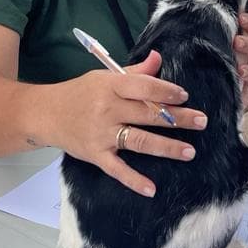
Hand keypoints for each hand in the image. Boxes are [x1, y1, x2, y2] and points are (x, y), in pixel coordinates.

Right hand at [52, 51, 206, 195]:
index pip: (144, 87)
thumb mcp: (104, 77)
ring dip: (167, 147)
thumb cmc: (80, 92)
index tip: (185, 96)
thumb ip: (134, 72)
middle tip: (201, 122)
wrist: (45, 113)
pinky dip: (134, 180)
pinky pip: (117, 170)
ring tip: (190, 151)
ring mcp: (102, 134)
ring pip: (140, 141)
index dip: (166, 91)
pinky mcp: (95, 155)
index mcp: (111, 86)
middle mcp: (107, 109)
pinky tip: (151, 189)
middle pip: (148, 114)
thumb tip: (159, 58)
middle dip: (177, 119)